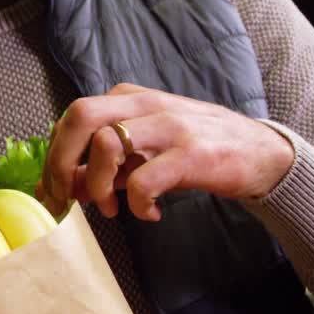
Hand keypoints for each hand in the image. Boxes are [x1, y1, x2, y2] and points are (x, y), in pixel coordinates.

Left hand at [38, 83, 294, 220]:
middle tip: (66, 200)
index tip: (53, 191)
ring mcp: (169, 125)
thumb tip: (60, 187)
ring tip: (112, 209)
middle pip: (79, 117)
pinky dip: (138, 204)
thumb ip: (102, 167)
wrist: (261, 153)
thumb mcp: (142, 154)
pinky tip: (149, 214)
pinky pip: (145, 180)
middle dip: (60, 163)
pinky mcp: (192, 153)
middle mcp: (144, 104)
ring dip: (99, 186)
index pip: (71, 118)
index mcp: (127, 100)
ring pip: (107, 144)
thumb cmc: (193, 151)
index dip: (54, 157)